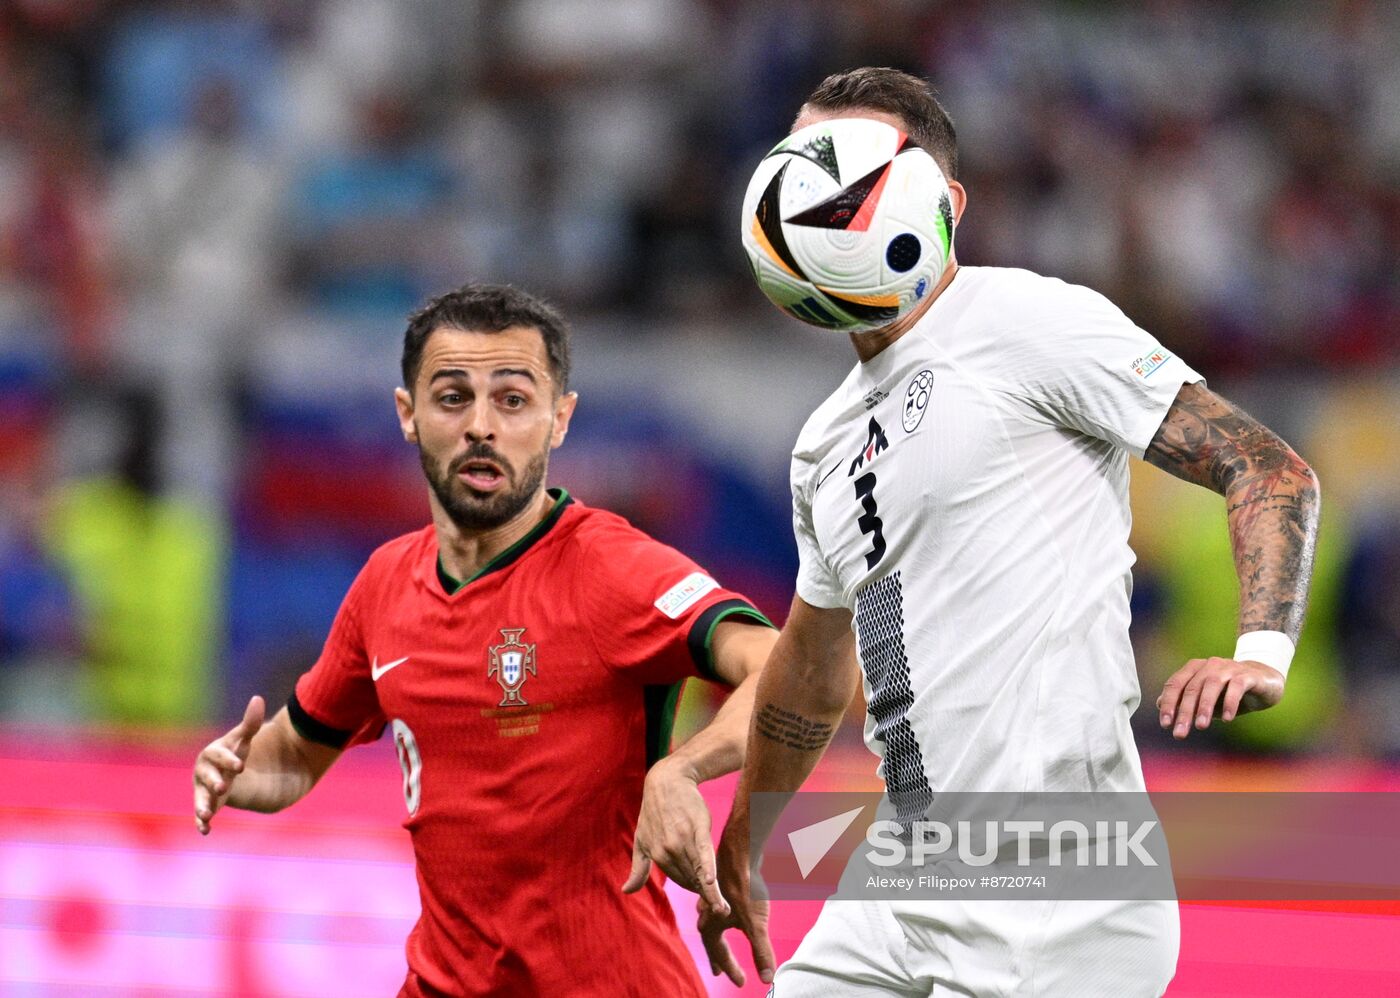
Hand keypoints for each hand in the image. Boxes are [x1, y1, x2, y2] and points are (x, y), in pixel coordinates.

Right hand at [193, 696, 264, 833]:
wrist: (231, 772)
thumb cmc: (235, 752)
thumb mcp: (244, 739)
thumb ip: (250, 723)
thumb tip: (257, 699)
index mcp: (213, 753)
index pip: (219, 755)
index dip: (228, 760)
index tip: (241, 765)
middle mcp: (205, 772)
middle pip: (207, 777)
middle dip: (213, 781)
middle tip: (223, 787)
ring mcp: (205, 789)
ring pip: (200, 798)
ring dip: (202, 806)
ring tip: (206, 815)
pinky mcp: (209, 804)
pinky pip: (201, 814)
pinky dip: (201, 822)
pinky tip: (205, 830)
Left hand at [622, 757, 727, 914]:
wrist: (667, 780)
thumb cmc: (654, 810)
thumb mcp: (641, 839)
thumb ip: (638, 868)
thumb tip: (626, 892)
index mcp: (657, 854)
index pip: (679, 880)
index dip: (692, 888)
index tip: (704, 900)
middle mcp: (669, 849)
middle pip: (691, 879)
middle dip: (703, 894)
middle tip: (719, 908)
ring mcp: (683, 839)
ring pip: (699, 871)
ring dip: (710, 892)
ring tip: (722, 910)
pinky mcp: (699, 829)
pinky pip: (704, 853)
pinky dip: (708, 868)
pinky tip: (711, 883)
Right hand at [697, 826, 775, 986]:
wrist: (741, 852)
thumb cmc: (746, 888)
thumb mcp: (757, 925)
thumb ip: (761, 952)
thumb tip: (767, 979)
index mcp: (710, 925)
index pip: (719, 954)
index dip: (731, 969)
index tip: (742, 982)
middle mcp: (706, 912)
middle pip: (710, 940)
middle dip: (717, 956)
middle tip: (719, 971)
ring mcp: (712, 897)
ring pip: (711, 922)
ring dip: (716, 937)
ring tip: (719, 943)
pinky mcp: (720, 884)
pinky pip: (717, 908)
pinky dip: (721, 918)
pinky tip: (726, 913)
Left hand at [1157, 657, 1283, 738]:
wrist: (1264, 681)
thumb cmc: (1229, 692)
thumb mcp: (1205, 698)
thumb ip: (1184, 699)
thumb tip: (1159, 703)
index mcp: (1195, 668)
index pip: (1175, 684)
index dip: (1169, 703)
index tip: (1165, 724)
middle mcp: (1210, 665)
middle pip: (1192, 687)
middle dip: (1185, 712)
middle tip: (1180, 733)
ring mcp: (1229, 667)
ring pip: (1212, 685)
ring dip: (1205, 707)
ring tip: (1200, 726)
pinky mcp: (1248, 675)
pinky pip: (1236, 687)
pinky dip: (1230, 703)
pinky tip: (1227, 719)